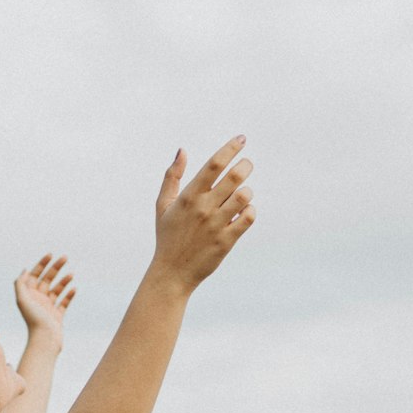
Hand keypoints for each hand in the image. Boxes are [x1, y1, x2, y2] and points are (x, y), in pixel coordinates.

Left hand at [14, 253, 75, 350]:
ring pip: (56, 290)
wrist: (45, 341)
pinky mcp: (57, 316)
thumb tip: (24, 270)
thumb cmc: (34, 321)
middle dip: (55, 268)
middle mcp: (38, 300)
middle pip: (47, 280)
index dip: (41, 264)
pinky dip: (69, 295)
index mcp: (29, 296)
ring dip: (64, 281)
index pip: (35, 275)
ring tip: (71, 274)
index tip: (51, 255)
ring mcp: (48, 308)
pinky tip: (74, 288)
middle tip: (65, 258)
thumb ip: (20, 284)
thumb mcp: (22, 300)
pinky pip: (64, 303)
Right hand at [152, 136, 255, 294]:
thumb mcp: (162, 206)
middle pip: (235, 176)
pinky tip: (243, 212)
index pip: (214, 164)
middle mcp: (203, 208)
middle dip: (245, 165)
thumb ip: (172, 177)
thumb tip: (182, 151)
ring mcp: (216, 225)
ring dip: (247, 191)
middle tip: (246, 165)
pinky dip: (250, 211)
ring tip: (241, 194)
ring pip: (244, 196)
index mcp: (188, 196)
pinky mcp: (226, 240)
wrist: (172, 273)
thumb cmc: (168, 237)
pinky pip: (248, 217)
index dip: (230, 148)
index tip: (241, 139)